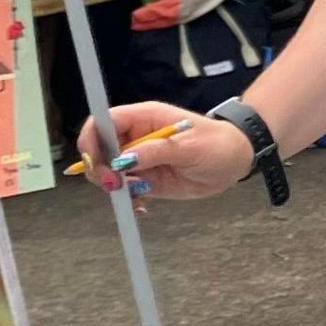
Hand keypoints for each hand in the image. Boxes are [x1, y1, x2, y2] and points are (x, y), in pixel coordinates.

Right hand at [81, 102, 250, 202]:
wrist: (235, 162)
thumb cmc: (218, 144)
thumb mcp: (190, 147)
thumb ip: (156, 152)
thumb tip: (124, 159)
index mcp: (144, 118)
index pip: (104, 122)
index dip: (91, 139)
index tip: (94, 162)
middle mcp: (136, 137)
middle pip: (99, 149)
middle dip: (99, 169)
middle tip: (116, 186)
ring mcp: (139, 159)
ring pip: (108, 172)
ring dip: (113, 187)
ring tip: (135, 197)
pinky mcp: (145, 179)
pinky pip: (125, 189)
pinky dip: (126, 200)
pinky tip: (141, 207)